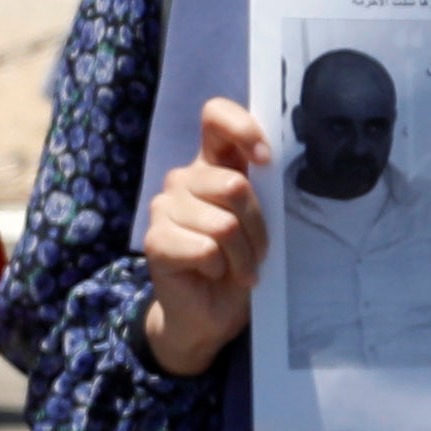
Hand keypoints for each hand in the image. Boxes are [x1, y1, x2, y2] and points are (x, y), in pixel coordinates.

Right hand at [139, 99, 268, 373]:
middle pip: (233, 185)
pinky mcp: (155, 240)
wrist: (211, 313)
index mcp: (211, 164)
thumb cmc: (240, 263)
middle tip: (256, 251)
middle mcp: (184, 179)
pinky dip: (221, 269)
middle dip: (256, 227)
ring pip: (223, 224)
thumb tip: (274, 162)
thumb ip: (263, 190)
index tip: (264, 159)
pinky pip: (206, 250)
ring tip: (237, 268)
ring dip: (242, 255)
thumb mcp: (259, 223)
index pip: (215, 117)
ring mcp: (164, 208)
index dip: (242, 128)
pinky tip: (213, 274)